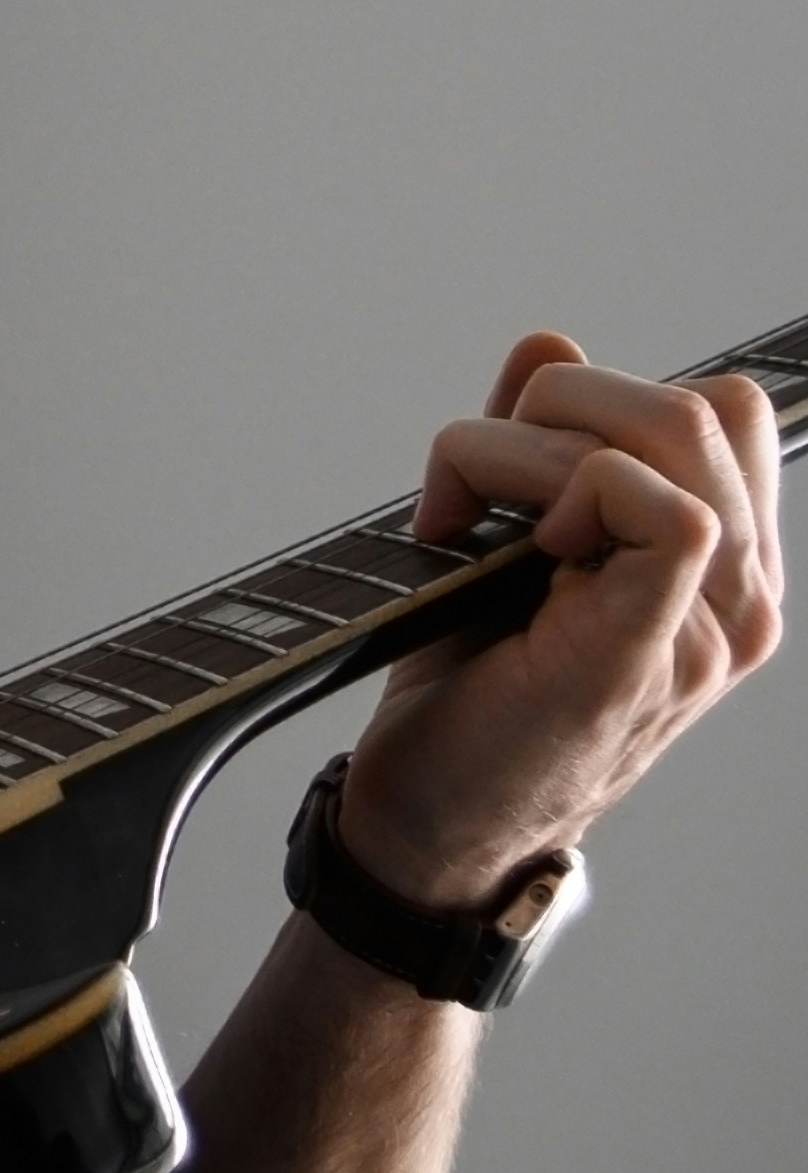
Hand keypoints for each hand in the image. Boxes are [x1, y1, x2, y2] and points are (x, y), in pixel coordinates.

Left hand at [341, 338, 782, 908]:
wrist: (429, 828)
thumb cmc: (470, 693)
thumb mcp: (507, 542)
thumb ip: (542, 444)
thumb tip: (553, 344)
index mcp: (727, 573)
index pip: (725, 414)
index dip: (615, 400)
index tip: (520, 459)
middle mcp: (743, 604)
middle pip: (704, 406)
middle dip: (561, 402)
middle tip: (473, 476)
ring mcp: (710, 635)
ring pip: (676, 436)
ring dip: (533, 441)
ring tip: (469, 512)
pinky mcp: (649, 655)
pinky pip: (661, 511)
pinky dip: (557, 487)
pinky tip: (506, 549)